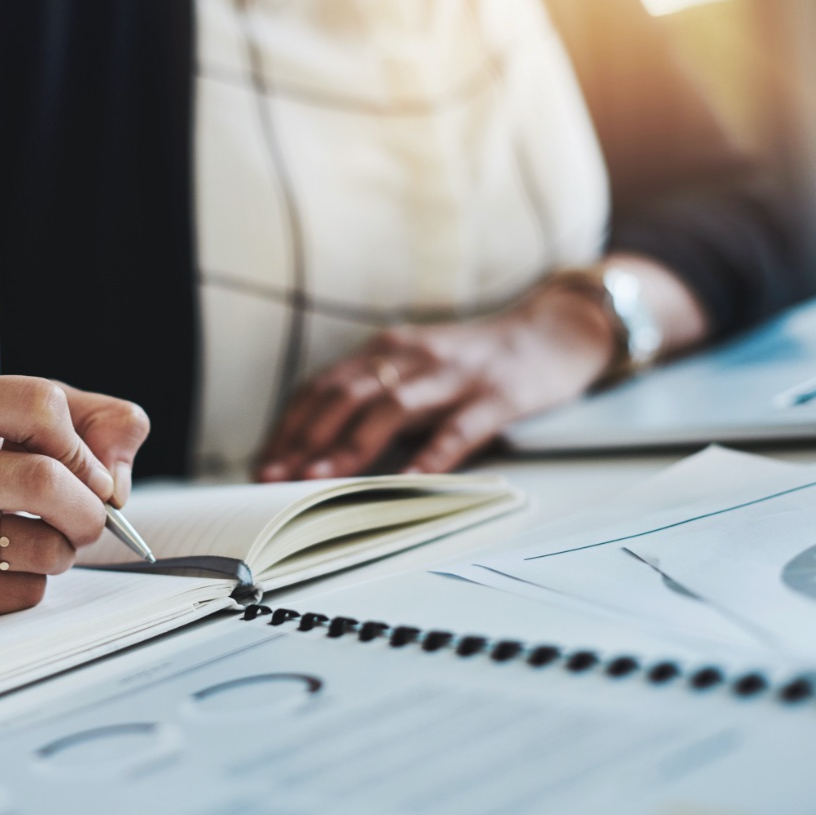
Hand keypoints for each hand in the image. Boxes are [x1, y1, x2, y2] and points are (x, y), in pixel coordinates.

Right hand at [0, 375, 149, 621]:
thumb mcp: (26, 414)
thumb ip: (100, 423)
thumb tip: (116, 486)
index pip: (40, 406)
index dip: (83, 444)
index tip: (88, 469)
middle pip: (43, 481)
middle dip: (90, 507)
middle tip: (89, 514)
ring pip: (43, 548)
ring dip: (64, 547)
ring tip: (37, 533)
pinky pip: (21, 594)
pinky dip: (32, 581)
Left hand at [255, 285, 615, 479]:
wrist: (554, 331)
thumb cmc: (475, 361)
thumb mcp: (416, 366)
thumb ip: (375, 395)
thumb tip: (319, 445)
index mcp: (387, 349)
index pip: (322, 387)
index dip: (289, 425)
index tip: (261, 462)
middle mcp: (413, 356)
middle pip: (344, 396)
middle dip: (303, 439)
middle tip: (271, 478)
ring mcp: (455, 375)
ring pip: (391, 409)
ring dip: (349, 446)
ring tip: (318, 480)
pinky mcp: (498, 395)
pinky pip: (459, 429)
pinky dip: (431, 456)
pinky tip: (409, 483)